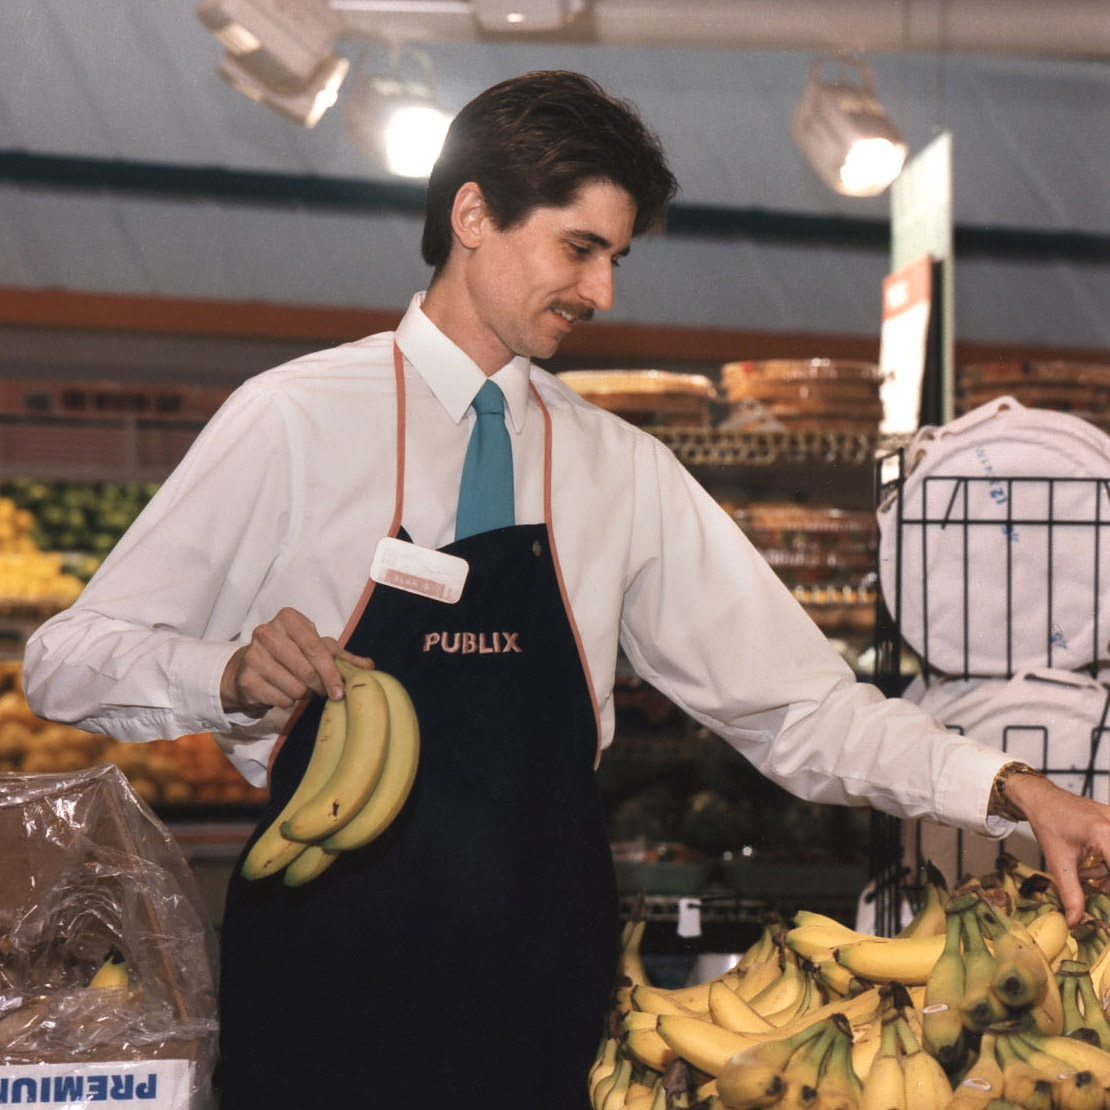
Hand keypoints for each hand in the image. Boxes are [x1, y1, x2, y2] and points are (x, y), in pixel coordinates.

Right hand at [220, 607, 372, 716]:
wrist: (251, 666)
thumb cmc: (292, 653)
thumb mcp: (318, 649)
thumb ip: (344, 658)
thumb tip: (370, 667)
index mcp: (288, 618)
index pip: (317, 649)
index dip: (331, 673)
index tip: (340, 691)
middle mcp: (267, 632)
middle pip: (307, 671)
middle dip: (319, 686)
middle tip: (321, 690)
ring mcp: (253, 655)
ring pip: (294, 688)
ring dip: (302, 694)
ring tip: (298, 685)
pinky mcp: (246, 679)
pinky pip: (280, 700)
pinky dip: (287, 701)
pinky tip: (281, 691)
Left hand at [1006, 771, 1109, 924]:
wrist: (1041, 798)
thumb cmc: (1048, 825)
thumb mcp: (1058, 861)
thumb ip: (1071, 893)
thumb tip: (1075, 922)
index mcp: (1104, 833)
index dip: (1108, 887)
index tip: (1101, 897)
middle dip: (1106, 879)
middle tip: (1092, 884)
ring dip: (1106, 872)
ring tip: (1084, 872)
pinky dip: (1106, 860)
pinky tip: (1089, 862)